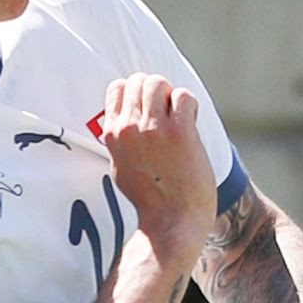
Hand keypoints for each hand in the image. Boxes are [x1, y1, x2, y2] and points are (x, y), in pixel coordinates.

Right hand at [98, 74, 216, 256]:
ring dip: (173, 97)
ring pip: (159, 83)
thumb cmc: (150, 198)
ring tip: (179, 120)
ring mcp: (153, 129)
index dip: (137, 94)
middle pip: (140, 80)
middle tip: (168, 117)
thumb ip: (121, 138)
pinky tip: (191, 127)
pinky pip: (184, 96)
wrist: (172, 222)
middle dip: (158, 93)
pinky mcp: (179, 132)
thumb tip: (123, 115)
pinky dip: (190, 107)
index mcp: (112, 134)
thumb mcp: (120, 165)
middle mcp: (128, 128)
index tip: (149, 113)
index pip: (118, 86)